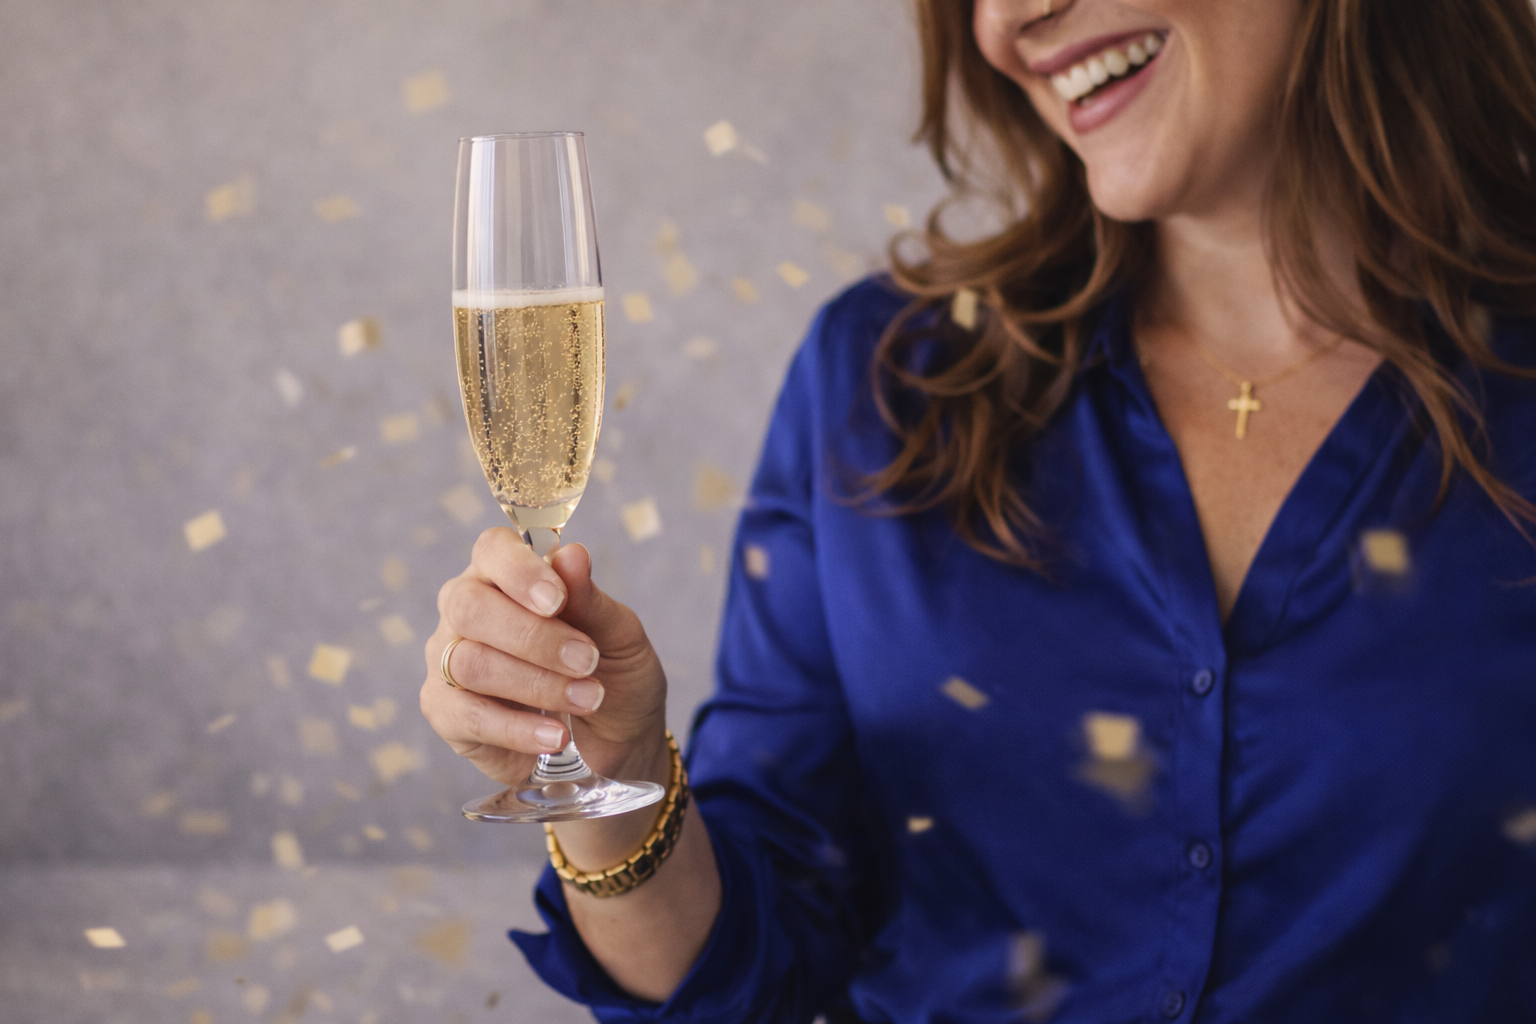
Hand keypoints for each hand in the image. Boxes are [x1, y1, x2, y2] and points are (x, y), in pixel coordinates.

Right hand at [421, 528, 668, 786]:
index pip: (492, 550)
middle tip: (586, 659)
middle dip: (532, 636)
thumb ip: (590, 600)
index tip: (557, 600)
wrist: (614, 743)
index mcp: (507, 576)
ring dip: (537, 683)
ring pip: (469, 663)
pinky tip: (555, 735)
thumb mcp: (620, 637)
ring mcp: (449, 662)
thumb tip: (572, 555)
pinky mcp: (447, 714)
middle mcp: (467, 612)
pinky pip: (468, 716)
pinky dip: (517, 727)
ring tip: (587, 699)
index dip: (519, 570)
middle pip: (469, 606)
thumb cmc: (612, 674)